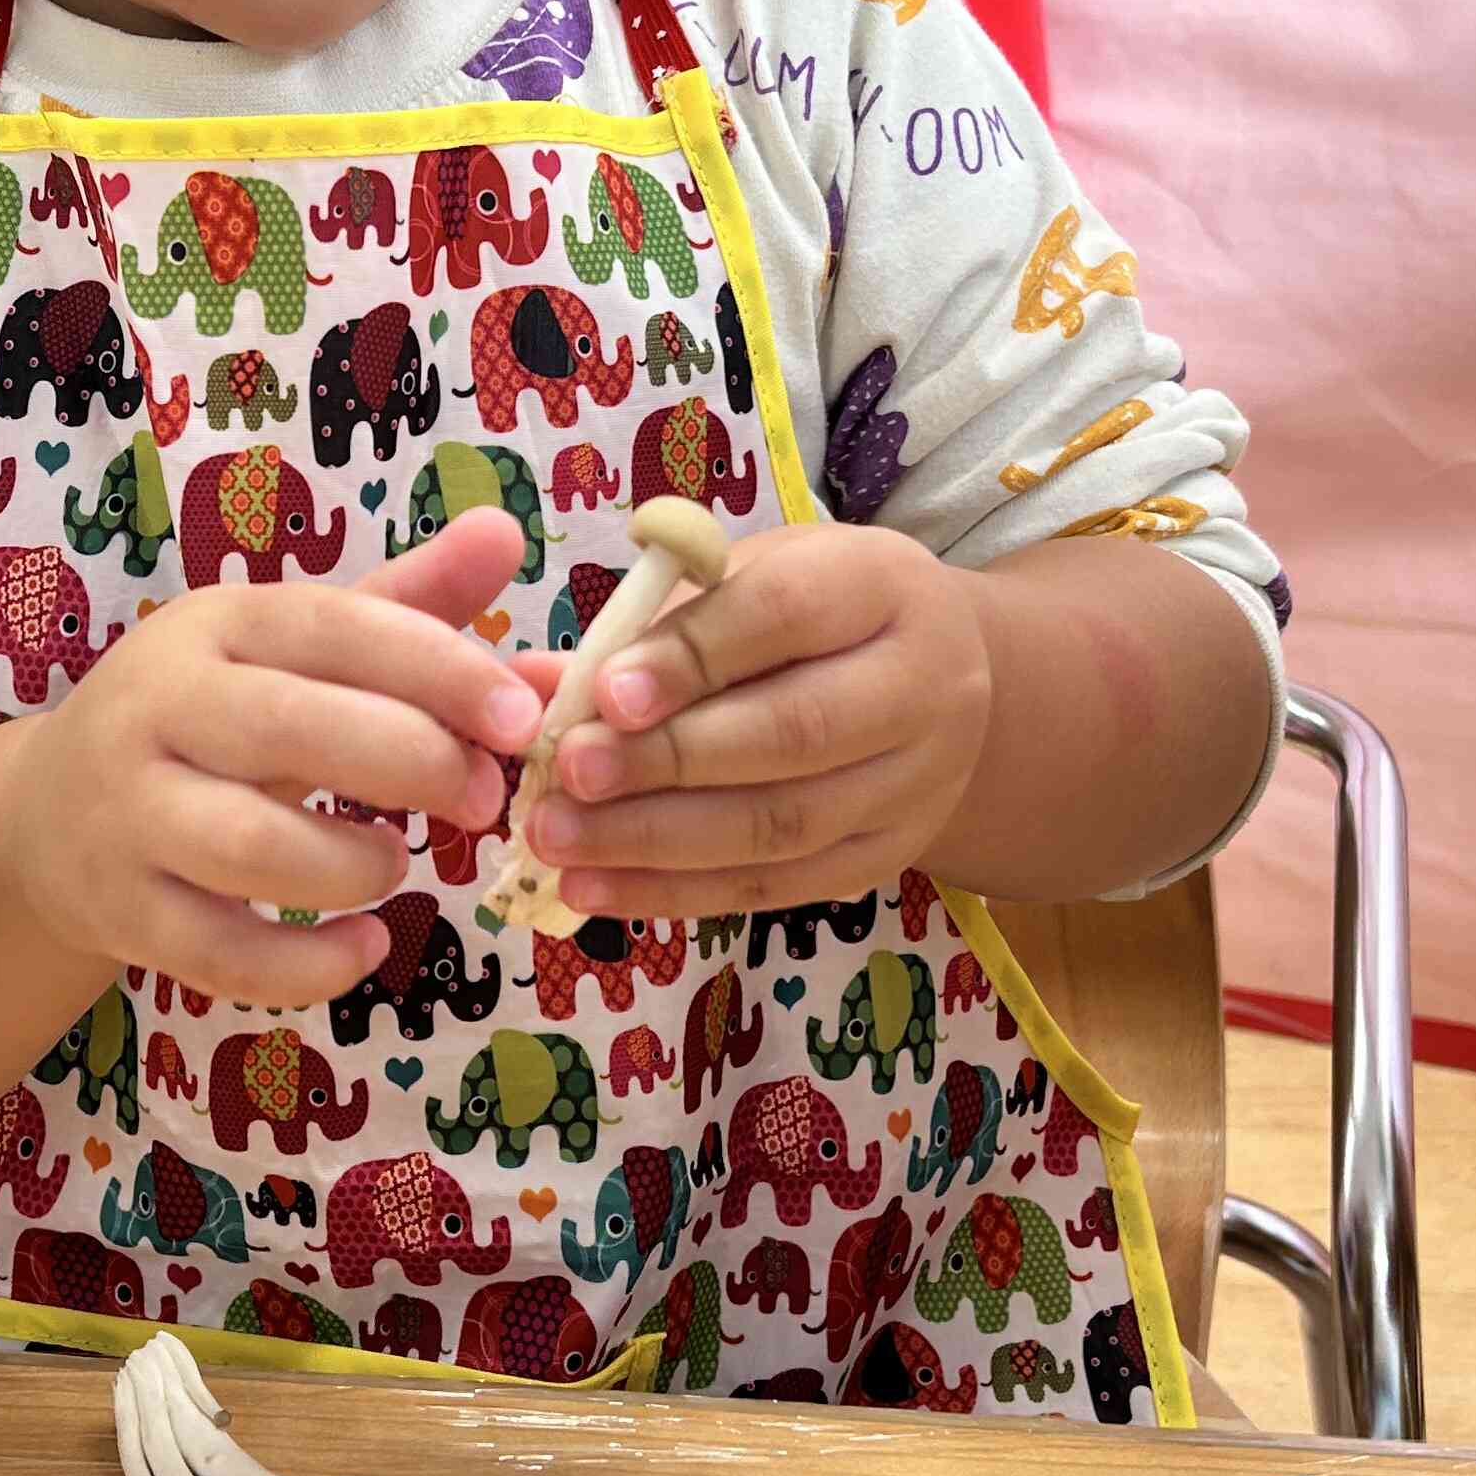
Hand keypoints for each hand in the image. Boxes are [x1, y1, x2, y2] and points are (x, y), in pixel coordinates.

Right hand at [12, 506, 539, 1006]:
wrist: (47, 816)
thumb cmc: (209, 722)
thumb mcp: (290, 652)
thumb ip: (403, 606)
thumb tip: (506, 530)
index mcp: (214, 627)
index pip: (331, 627)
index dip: (437, 668)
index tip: (521, 716)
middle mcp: (157, 708)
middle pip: (288, 729)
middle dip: (411, 763)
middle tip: (485, 799)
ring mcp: (129, 815)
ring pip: (248, 847)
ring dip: (353, 864)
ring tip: (396, 862)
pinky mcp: (122, 912)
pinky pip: (219, 953)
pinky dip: (306, 965)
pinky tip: (363, 947)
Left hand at [524, 524, 993, 921]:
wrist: (945, 686)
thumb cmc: (815, 617)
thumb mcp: (748, 581)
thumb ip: (649, 626)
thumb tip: (530, 683)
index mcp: (881, 587)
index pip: (786, 615)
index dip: (693, 657)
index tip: (607, 692)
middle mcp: (920, 687)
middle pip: (793, 733)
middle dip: (668, 761)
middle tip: (570, 774)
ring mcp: (912, 785)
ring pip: (782, 825)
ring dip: (658, 841)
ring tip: (559, 840)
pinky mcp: (884, 859)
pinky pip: (776, 887)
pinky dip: (677, 894)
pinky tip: (595, 889)